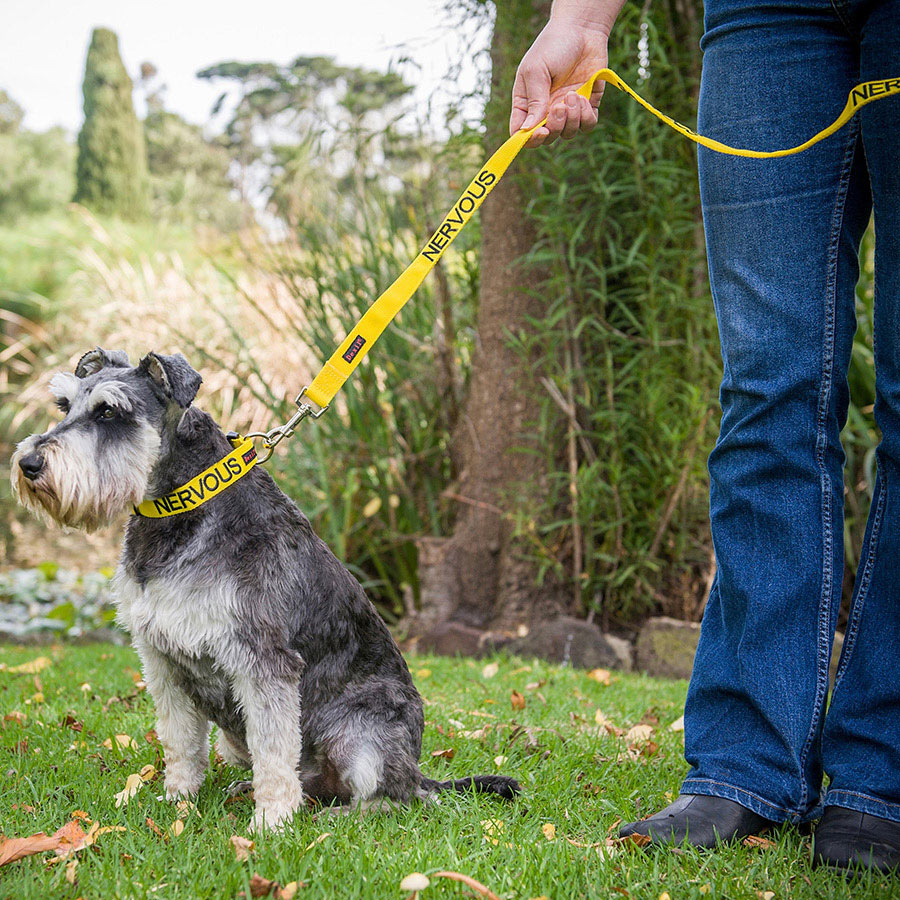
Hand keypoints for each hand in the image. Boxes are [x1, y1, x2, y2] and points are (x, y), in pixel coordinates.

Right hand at [510, 7, 620, 147]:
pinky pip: (587, 125)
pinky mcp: (587, 106)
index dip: (529, 140)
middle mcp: (546, 111)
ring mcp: (567, 110)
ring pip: (568, 134)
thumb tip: (528, 130)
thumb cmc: (553, 46)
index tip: (540, 132)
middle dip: (555, 126)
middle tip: (559, 106)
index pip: (522, 133)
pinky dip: (586, 117)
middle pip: (547, 138)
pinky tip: (584, 97)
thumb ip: (534, 101)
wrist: (583, 30)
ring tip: (573, 94)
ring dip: (572, 119)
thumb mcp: (536, 71)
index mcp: (526, 104)